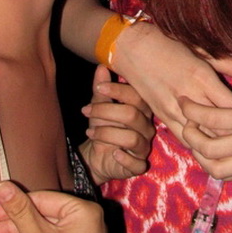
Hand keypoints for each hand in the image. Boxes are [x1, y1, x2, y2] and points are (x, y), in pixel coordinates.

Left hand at [79, 65, 153, 183]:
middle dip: (106, 111)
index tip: (99, 88)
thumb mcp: (99, 107)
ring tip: (90, 131)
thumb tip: (101, 66)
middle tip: (85, 111)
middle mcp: (146, 127)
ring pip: (132, 138)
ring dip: (106, 133)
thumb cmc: (104, 127)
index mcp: (140, 110)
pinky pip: (137, 164)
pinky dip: (124, 158)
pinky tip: (113, 153)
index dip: (118, 90)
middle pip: (132, 115)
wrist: (98, 156)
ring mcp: (144, 147)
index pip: (137, 96)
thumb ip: (101, 90)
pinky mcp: (138, 165)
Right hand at [112, 22, 231, 141]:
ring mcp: (173, 109)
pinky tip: (209, 142)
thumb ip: (231, 64)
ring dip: (217, 141)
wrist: (132, 49)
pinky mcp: (162, 117)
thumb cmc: (169, 44)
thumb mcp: (202, 50)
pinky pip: (185, 138)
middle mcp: (189, 96)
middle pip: (219, 127)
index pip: (231, 107)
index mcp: (201, 77)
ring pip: (202, 137)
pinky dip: (199, 142)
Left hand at [180, 84, 231, 179]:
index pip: (212, 118)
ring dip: (201, 157)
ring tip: (197, 142)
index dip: (191, 110)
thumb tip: (213, 108)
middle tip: (187, 124)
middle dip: (190, 135)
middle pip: (209, 147)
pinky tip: (214, 153)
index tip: (182, 102)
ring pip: (217, 169)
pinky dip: (218, 166)